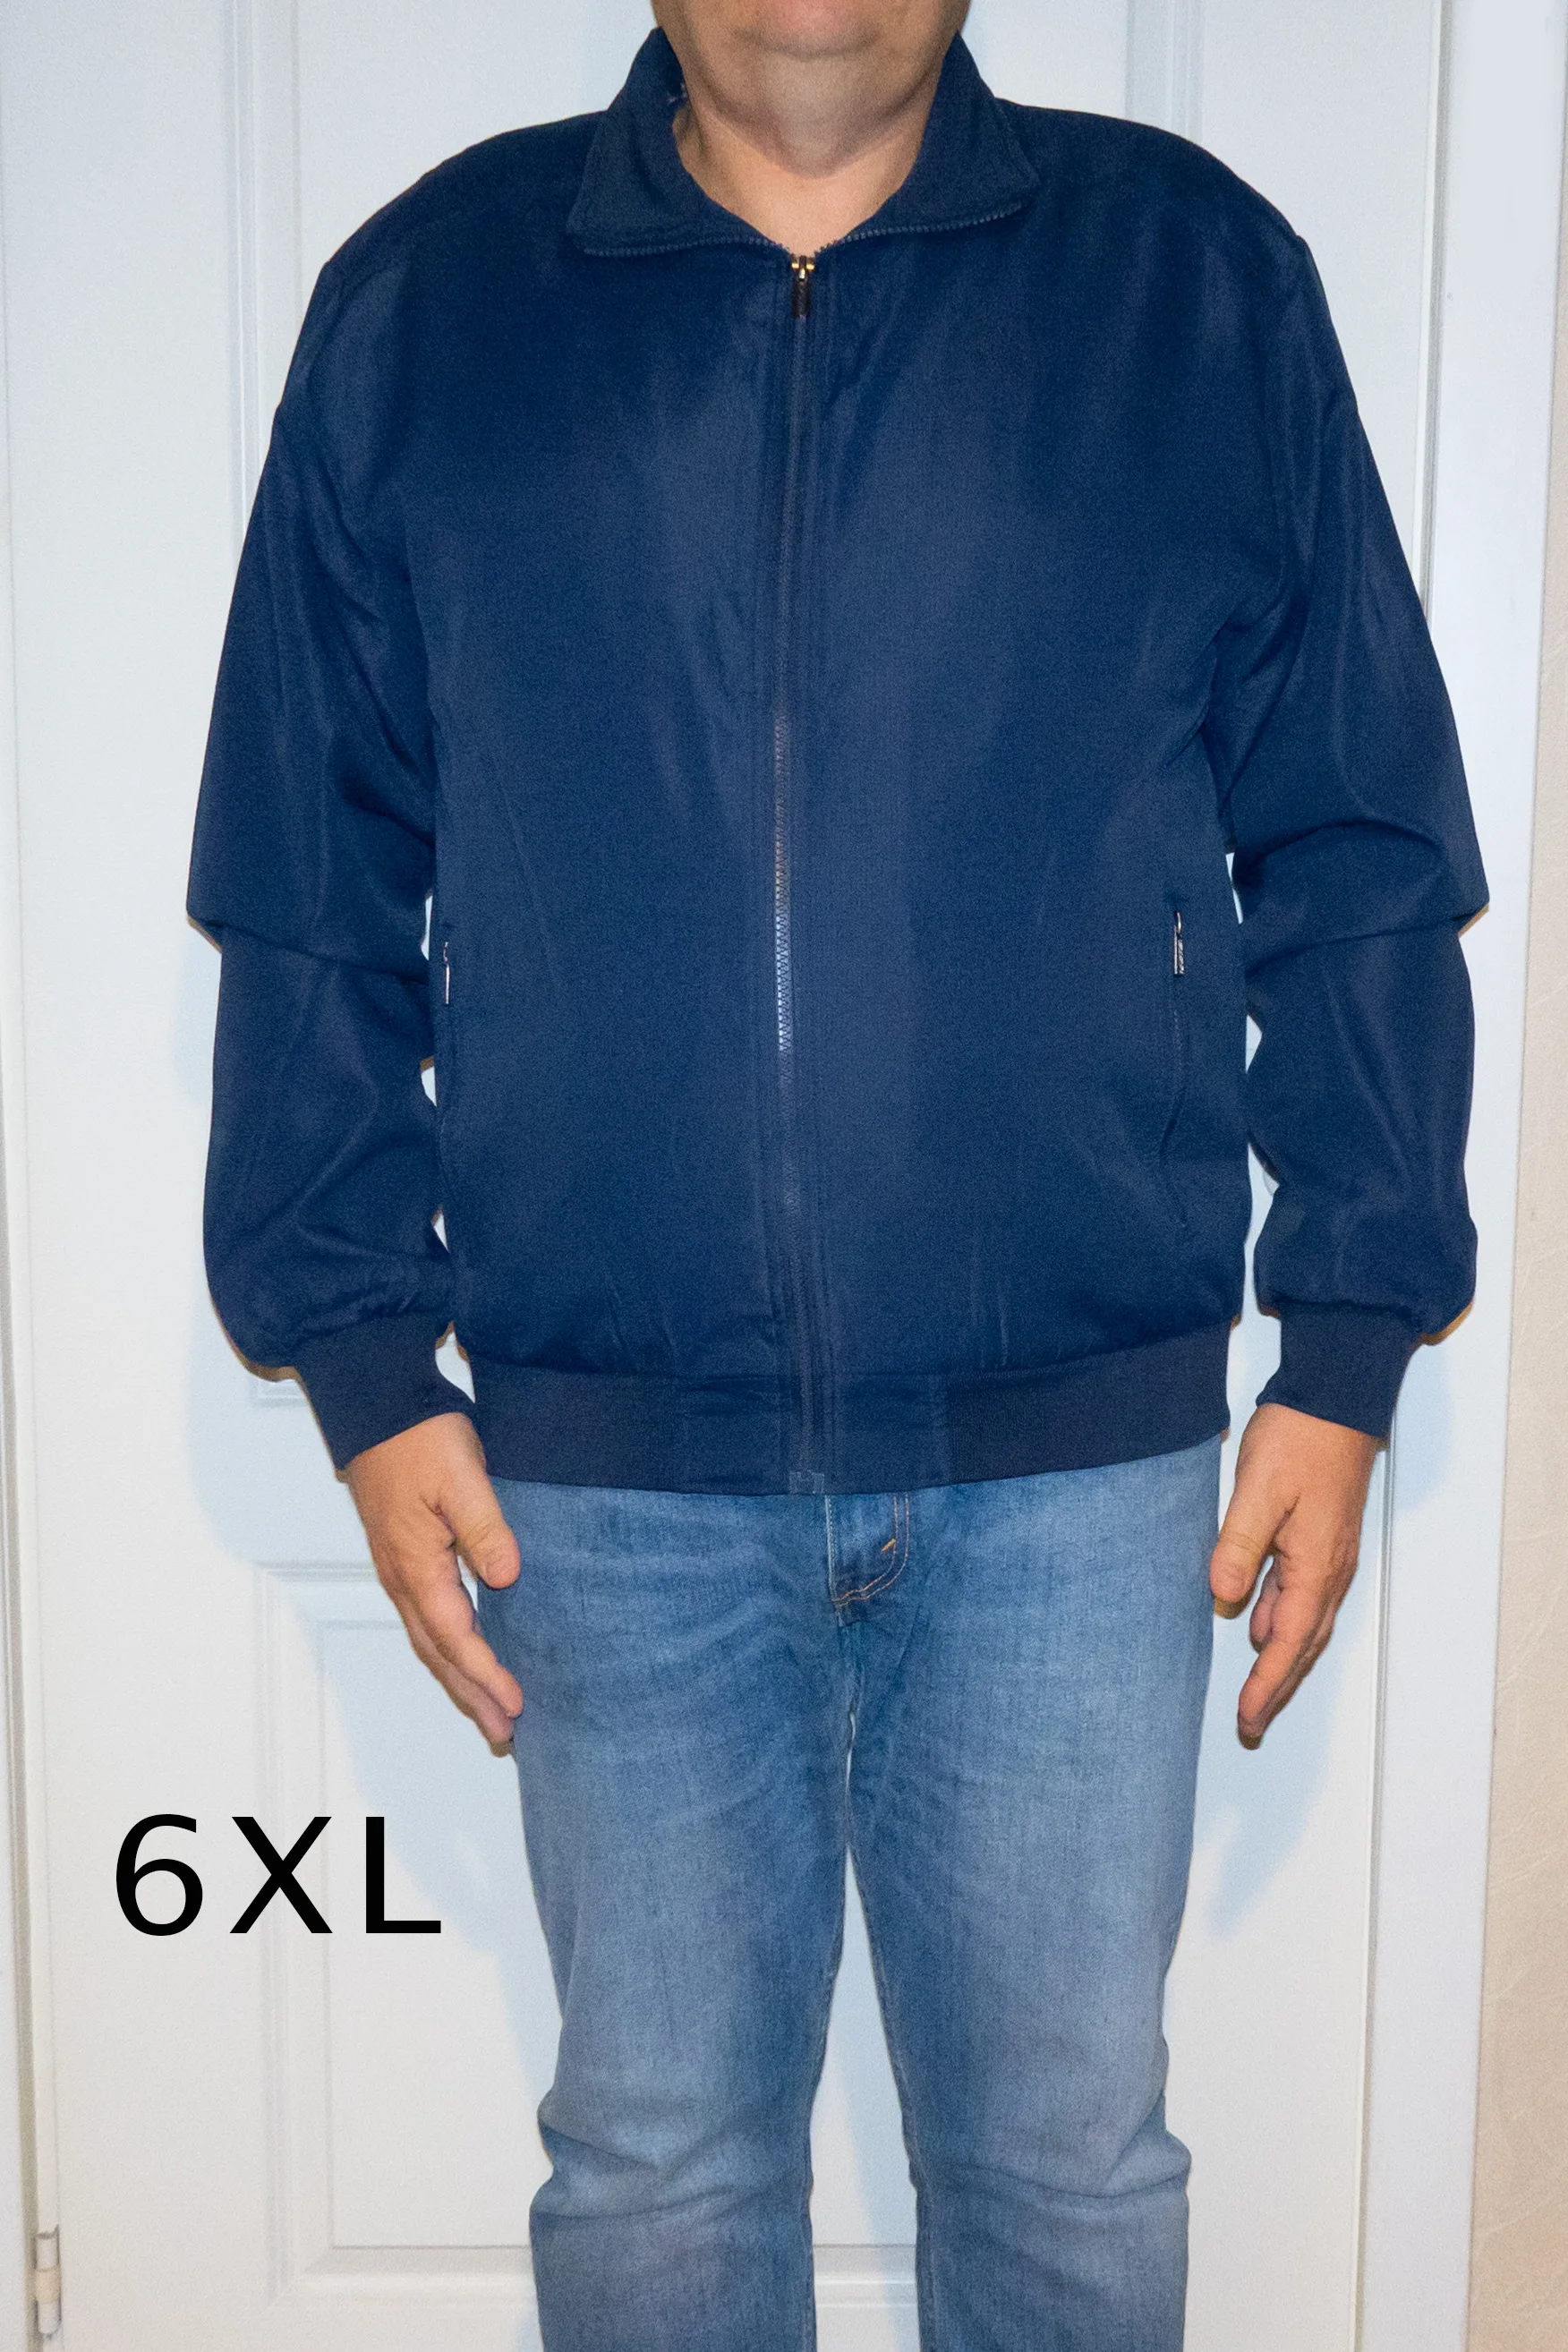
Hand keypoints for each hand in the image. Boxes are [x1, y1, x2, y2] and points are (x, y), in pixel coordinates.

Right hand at [345, 1412, 522, 1748]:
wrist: (376, 1407)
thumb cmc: (418, 1437)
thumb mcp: (461, 1476)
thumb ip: (485, 1527)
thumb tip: (507, 1577)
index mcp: (417, 1566)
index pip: (457, 1637)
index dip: (486, 1675)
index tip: (516, 1706)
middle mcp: (402, 1578)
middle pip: (438, 1653)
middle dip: (470, 1695)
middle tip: (503, 1734)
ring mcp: (399, 1569)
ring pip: (430, 1640)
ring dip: (458, 1678)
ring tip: (488, 1710)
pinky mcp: (405, 1556)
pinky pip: (426, 1618)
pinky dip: (448, 1648)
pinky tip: (468, 1653)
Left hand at [1209, 1402, 1378, 1746]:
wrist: (1336, 1399)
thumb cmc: (1299, 1439)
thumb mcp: (1259, 1490)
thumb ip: (1240, 1544)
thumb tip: (1223, 1598)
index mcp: (1315, 1567)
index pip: (1288, 1642)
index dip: (1267, 1684)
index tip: (1248, 1716)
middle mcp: (1328, 1570)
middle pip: (1303, 1644)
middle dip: (1277, 1686)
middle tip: (1251, 1721)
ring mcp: (1327, 1555)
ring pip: (1303, 1622)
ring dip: (1280, 1657)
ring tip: (1255, 1686)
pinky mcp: (1320, 1537)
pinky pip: (1300, 1595)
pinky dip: (1281, 1619)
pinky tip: (1258, 1622)